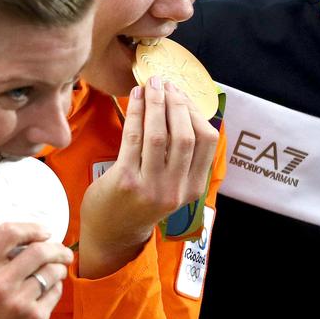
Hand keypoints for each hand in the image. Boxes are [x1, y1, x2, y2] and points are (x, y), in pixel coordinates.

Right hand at [0, 223, 71, 318]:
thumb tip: (29, 238)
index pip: (7, 232)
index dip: (31, 228)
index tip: (44, 232)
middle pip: (39, 250)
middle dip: (58, 248)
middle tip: (63, 252)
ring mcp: (19, 301)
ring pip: (52, 271)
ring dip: (59, 268)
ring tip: (57, 272)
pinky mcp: (35, 317)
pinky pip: (56, 292)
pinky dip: (57, 288)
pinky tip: (49, 292)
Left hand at [78, 77, 218, 277]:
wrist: (112, 234)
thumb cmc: (141, 203)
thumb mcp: (172, 186)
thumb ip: (182, 158)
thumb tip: (184, 109)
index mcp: (193, 188)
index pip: (207, 141)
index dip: (195, 112)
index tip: (182, 94)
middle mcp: (176, 189)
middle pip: (185, 134)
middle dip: (176, 103)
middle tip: (165, 84)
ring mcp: (151, 187)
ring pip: (160, 134)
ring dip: (155, 103)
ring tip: (150, 85)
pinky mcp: (125, 181)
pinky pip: (134, 138)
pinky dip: (136, 112)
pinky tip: (134, 97)